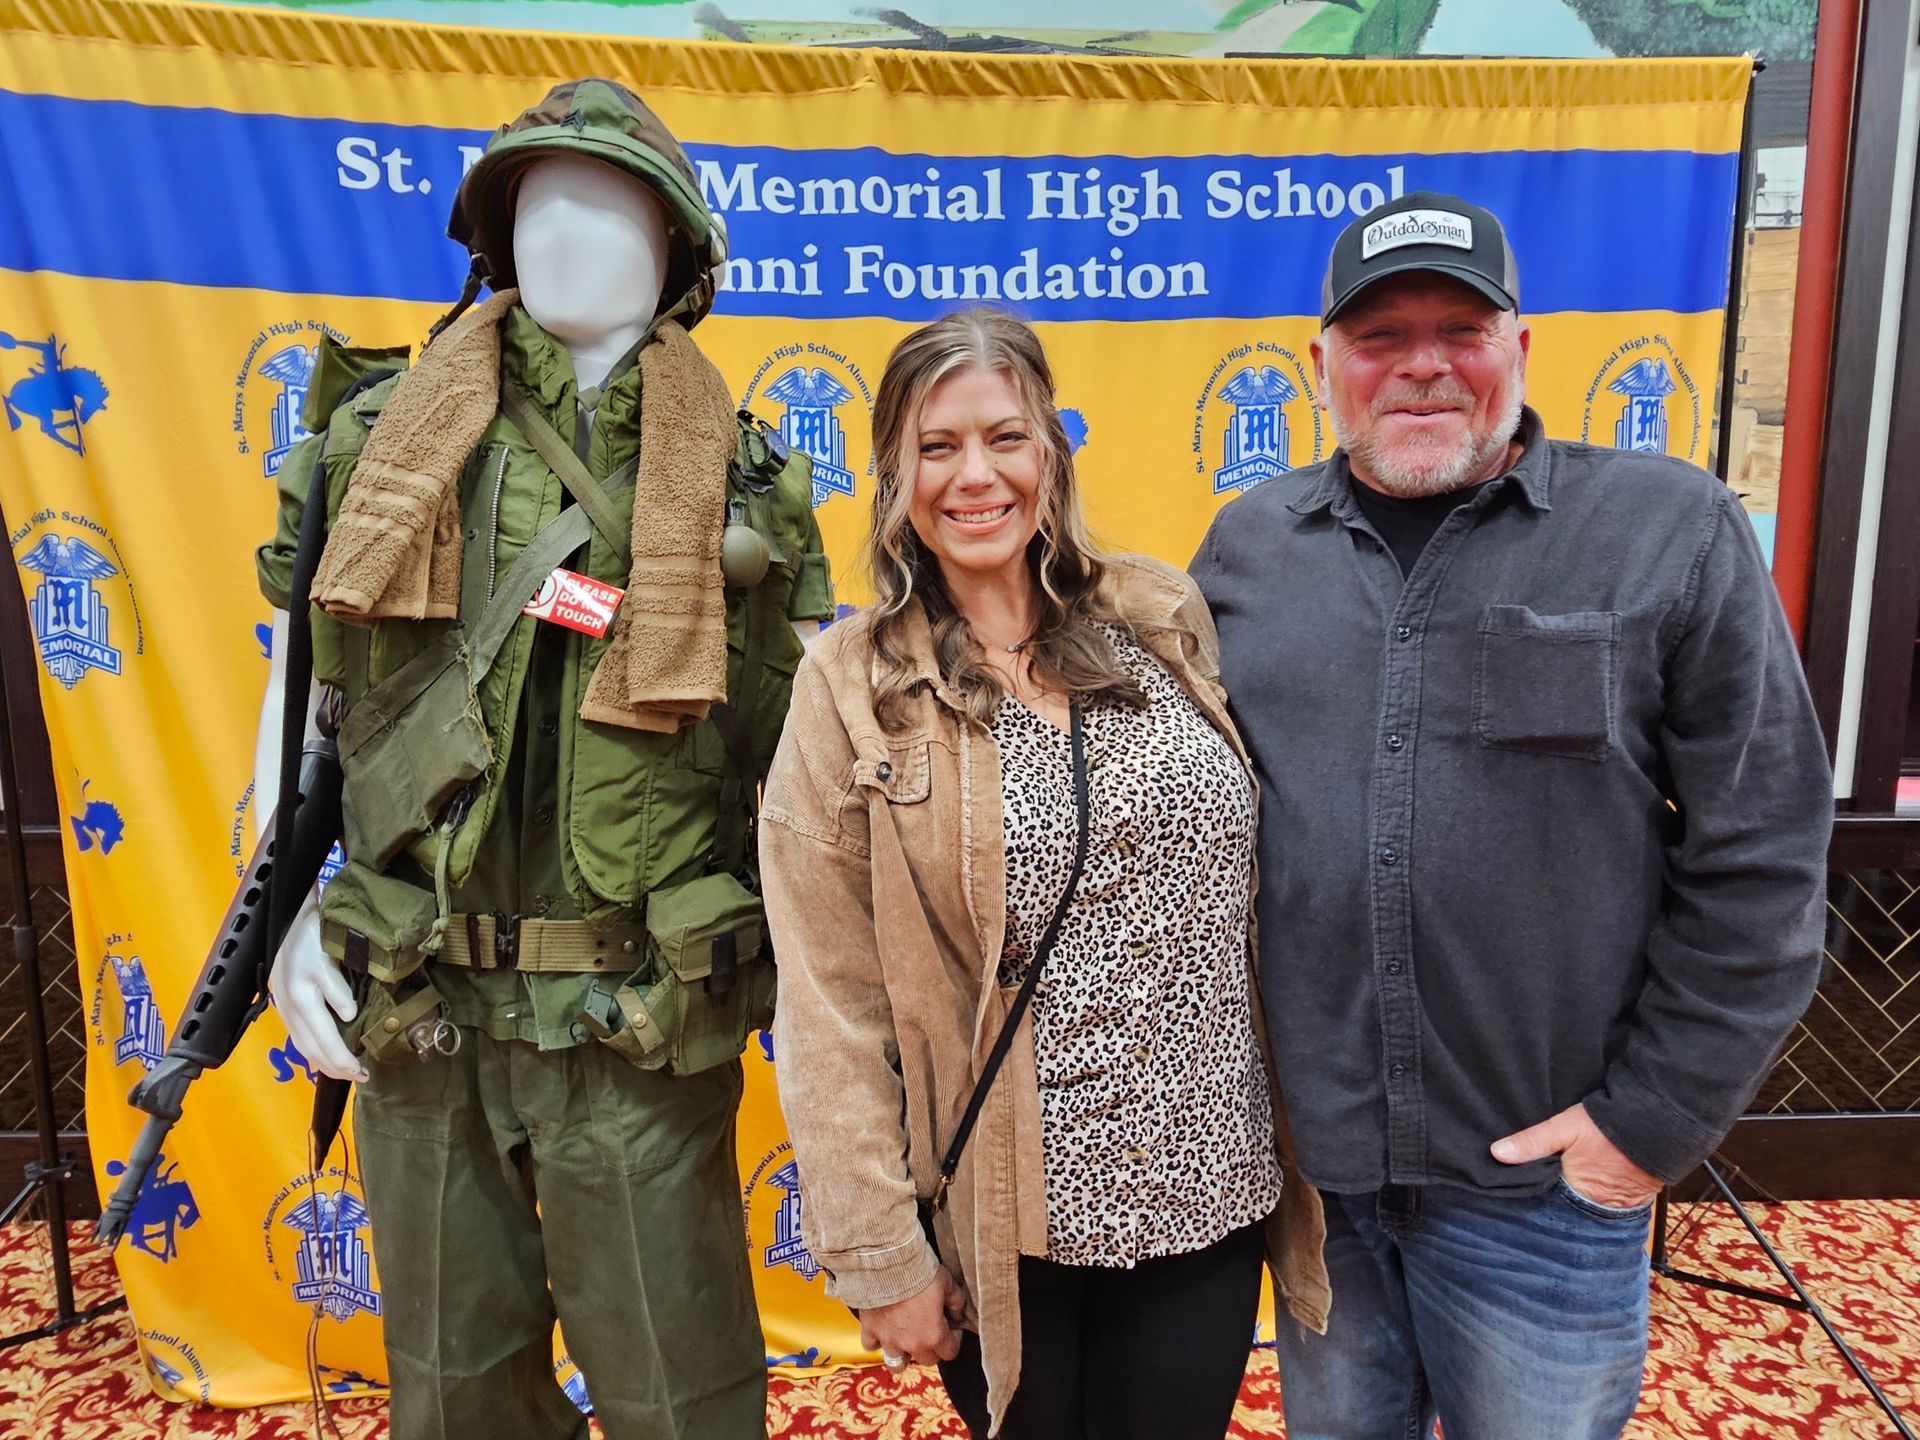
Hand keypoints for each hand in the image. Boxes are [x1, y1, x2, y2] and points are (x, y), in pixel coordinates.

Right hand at [268, 896, 367, 1081]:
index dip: (342, 1059)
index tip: (362, 1071)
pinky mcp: (284, 1003)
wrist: (288, 915)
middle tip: (359, 1078)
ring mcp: (285, 1006)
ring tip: (344, 1072)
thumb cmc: (313, 932)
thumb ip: (336, 988)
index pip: (323, 1039)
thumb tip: (348, 1016)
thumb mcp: (327, 956)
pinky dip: (311, 1050)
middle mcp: (291, 1007)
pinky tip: (322, 1055)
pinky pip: (298, 1035)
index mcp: (303, 998)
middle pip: (312, 1048)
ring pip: (302, 1045)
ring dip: (323, 1063)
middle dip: (335, 1067)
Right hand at [859, 1266, 966, 1370]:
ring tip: (906, 1341)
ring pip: (897, 1364)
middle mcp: (912, 1344)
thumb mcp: (947, 1283)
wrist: (887, 1263)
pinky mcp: (870, 1330)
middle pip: (927, 1360)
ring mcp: (889, 1340)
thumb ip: (956, 1302)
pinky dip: (877, 1341)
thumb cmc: (919, 1272)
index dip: (954, 1339)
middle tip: (931, 1330)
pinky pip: (871, 1346)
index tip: (952, 1327)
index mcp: (934, 1335)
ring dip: (903, 1356)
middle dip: (932, 1348)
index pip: (950, 1352)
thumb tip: (958, 1314)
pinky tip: (883, 1330)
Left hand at [1491, 1102, 1661, 1209]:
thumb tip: (1497, 1153)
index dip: (1532, 1203)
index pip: (1547, 1207)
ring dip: (1572, 1206)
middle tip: (1525, 1204)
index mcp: (1579, 1193)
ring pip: (1585, 1212)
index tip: (1512, 1200)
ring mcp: (1618, 1207)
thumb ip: (1533, 1142)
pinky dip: (1593, 1203)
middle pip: (1567, 1213)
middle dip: (1550, 1208)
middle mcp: (1599, 1208)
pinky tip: (1580, 1193)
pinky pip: (1606, 1208)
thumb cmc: (1608, 1126)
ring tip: (1551, 1199)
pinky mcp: (1632, 1201)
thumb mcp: (1565, 1128)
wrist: (1658, 1123)